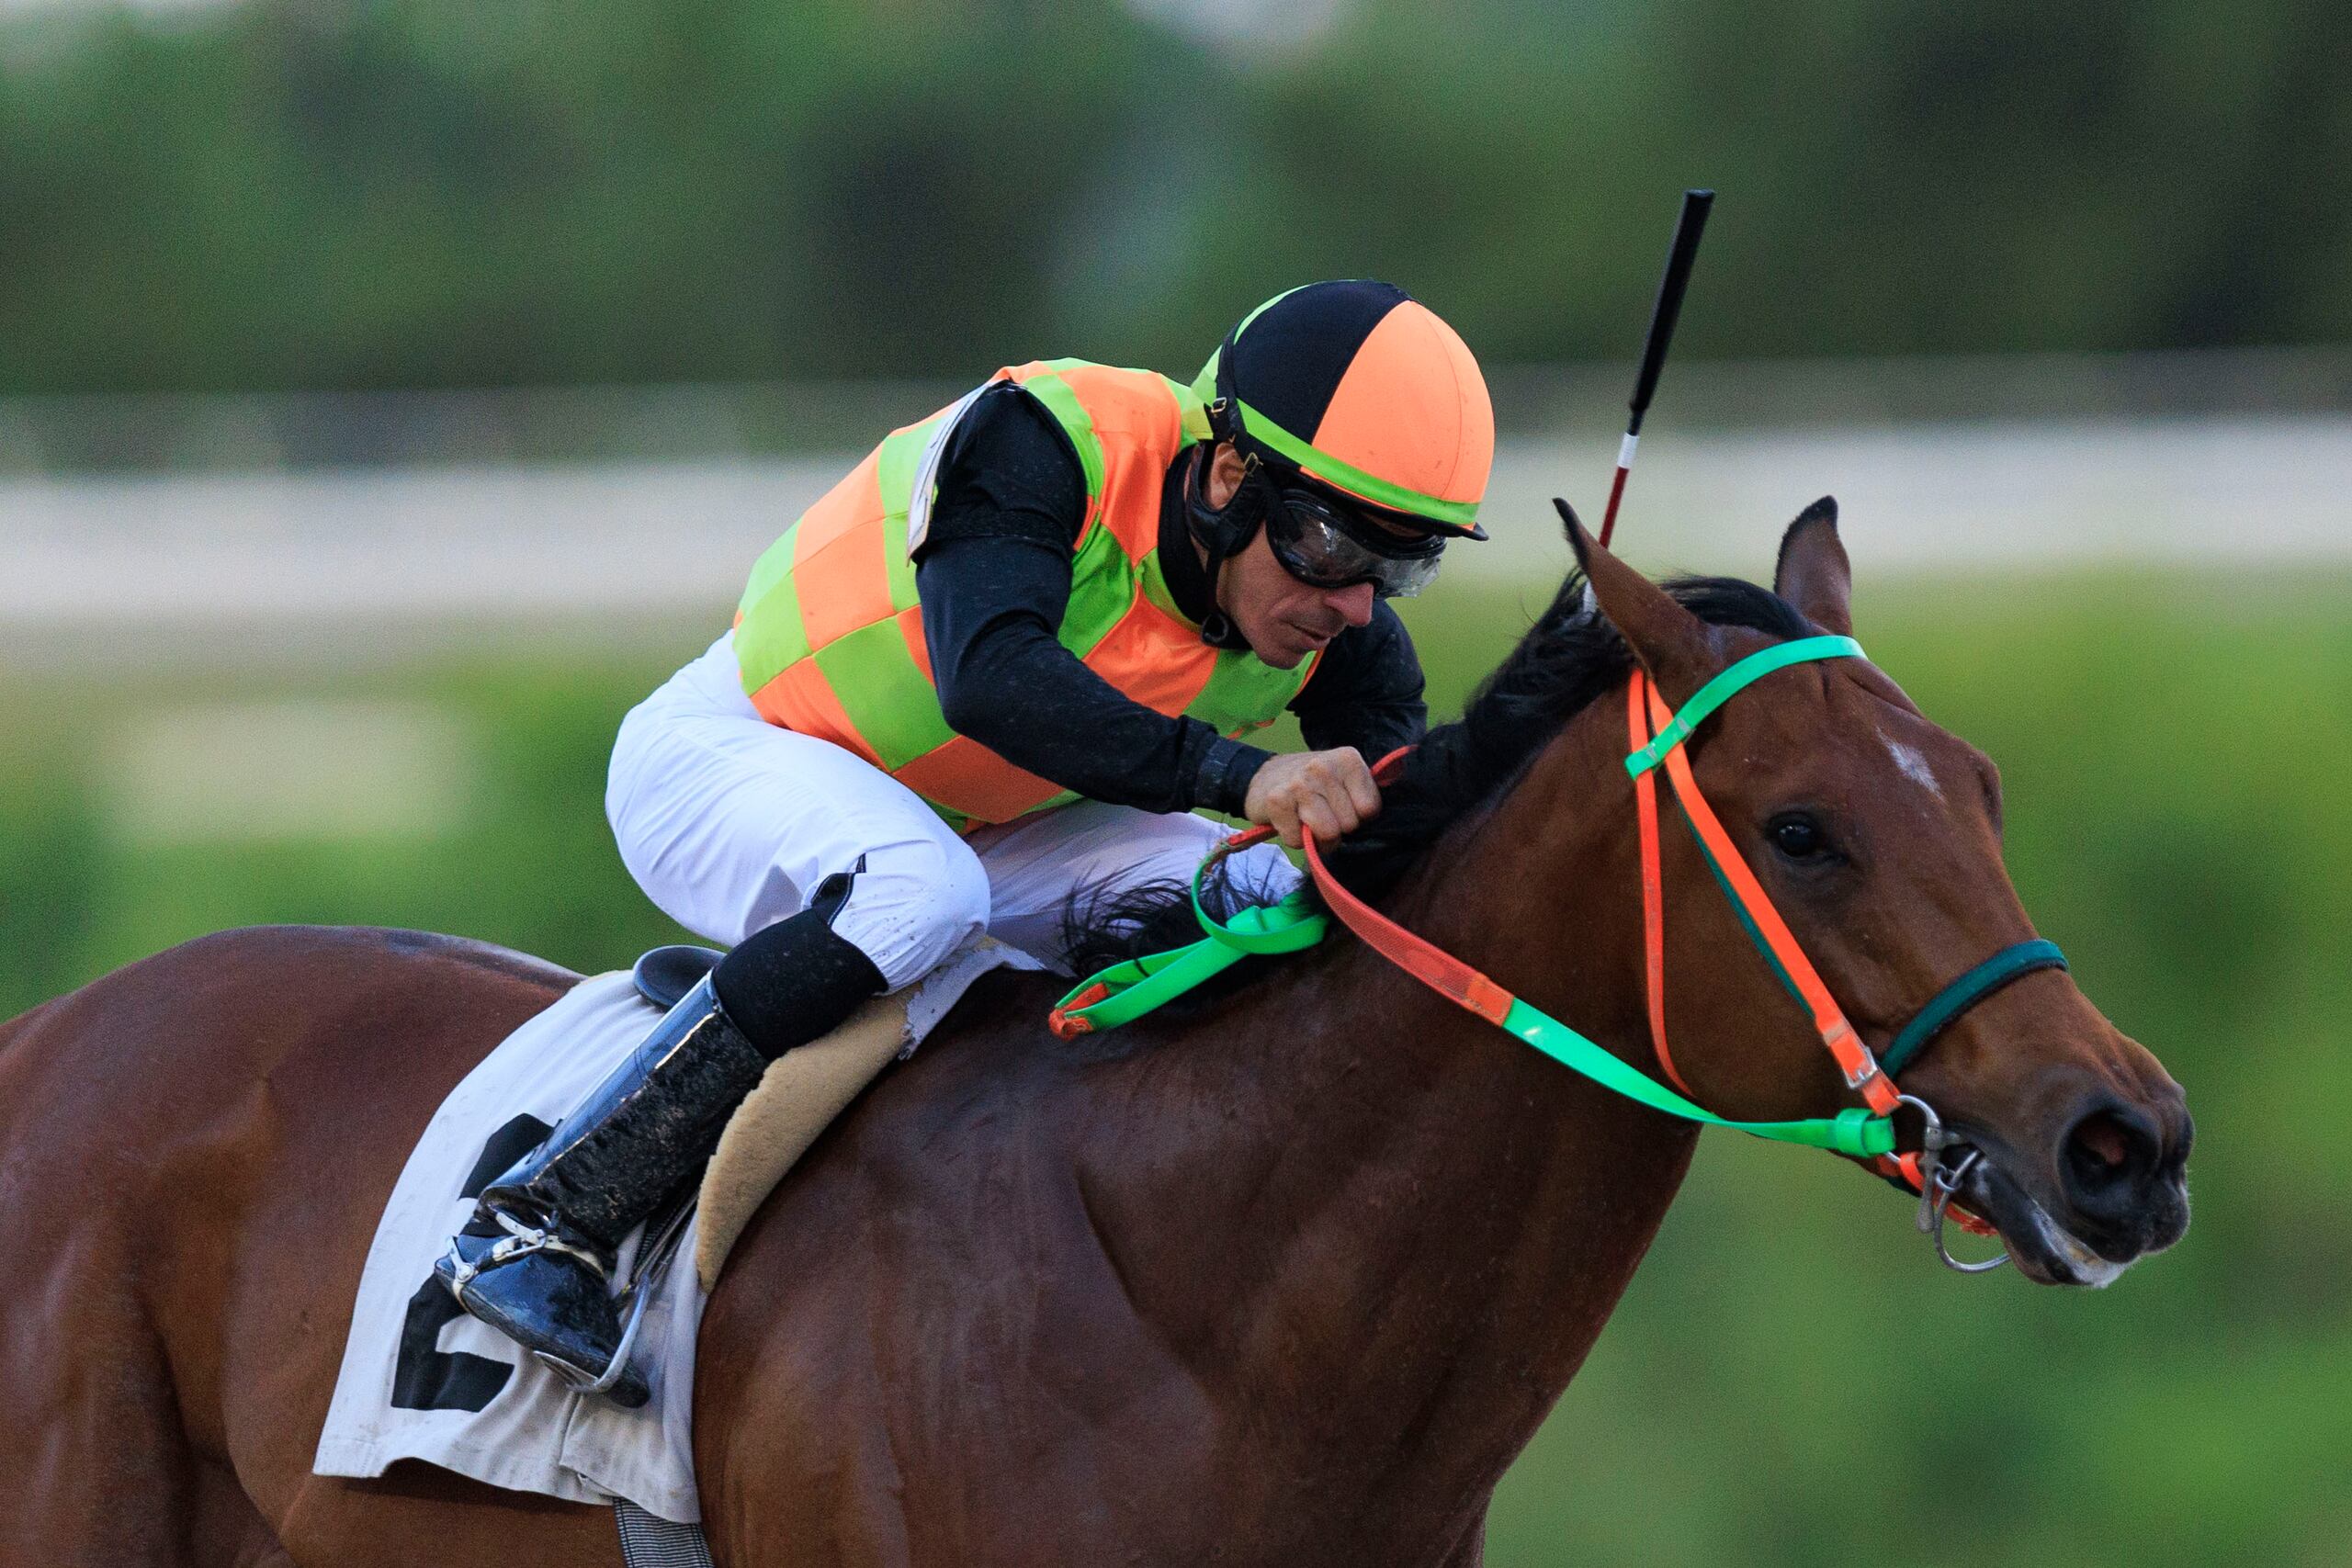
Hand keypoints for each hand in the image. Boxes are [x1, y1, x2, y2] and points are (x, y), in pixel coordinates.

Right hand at [1242, 747, 1382, 849]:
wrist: (1263, 778)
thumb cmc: (1312, 786)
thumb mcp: (1343, 779)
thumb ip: (1364, 795)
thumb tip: (1379, 822)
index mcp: (1347, 759)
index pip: (1370, 809)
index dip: (1358, 817)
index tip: (1343, 807)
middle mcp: (1323, 767)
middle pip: (1349, 824)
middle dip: (1337, 828)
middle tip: (1322, 814)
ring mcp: (1300, 783)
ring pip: (1328, 834)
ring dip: (1317, 838)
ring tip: (1308, 821)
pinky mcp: (1278, 800)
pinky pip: (1299, 840)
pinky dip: (1295, 838)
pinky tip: (1290, 820)